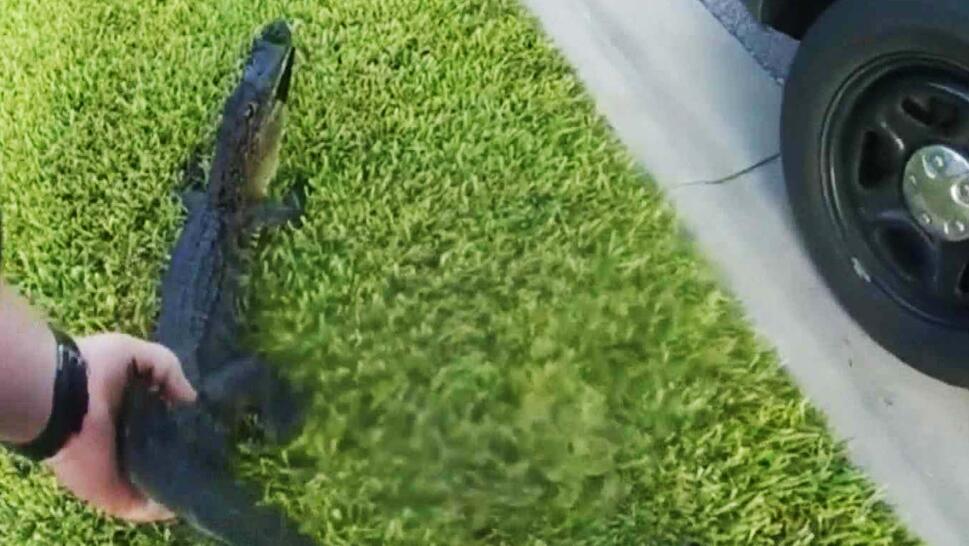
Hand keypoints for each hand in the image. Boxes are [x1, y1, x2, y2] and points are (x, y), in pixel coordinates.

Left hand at [44, 333, 196, 521]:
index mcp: (125, 409)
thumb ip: (169, 370)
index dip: (183, 422)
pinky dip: (163, 506)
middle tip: (211, 451)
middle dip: (183, 452)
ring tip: (205, 474)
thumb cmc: (94, 369)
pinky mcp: (112, 491)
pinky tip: (185, 495)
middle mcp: (122, 439)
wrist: (59, 396)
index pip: (159, 422)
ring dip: (177, 481)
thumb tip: (192, 399)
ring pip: (154, 481)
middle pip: (159, 451)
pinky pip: (142, 507)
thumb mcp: (138, 354)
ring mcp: (116, 467)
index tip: (207, 424)